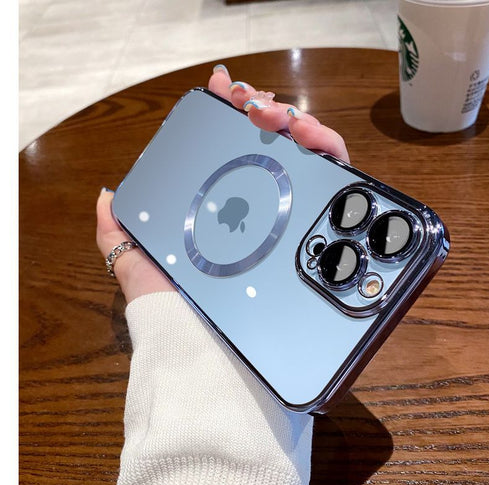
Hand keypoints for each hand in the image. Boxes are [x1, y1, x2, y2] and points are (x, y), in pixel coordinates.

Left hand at [96, 64, 349, 302]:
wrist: (205, 340)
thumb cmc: (171, 302)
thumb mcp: (135, 262)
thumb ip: (116, 232)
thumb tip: (107, 196)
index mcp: (221, 211)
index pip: (229, 151)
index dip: (227, 114)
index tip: (222, 88)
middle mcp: (257, 212)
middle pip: (271, 146)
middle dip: (265, 110)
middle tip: (253, 100)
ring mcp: (286, 218)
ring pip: (304, 155)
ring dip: (295, 121)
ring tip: (277, 112)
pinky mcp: (310, 229)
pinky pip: (331, 180)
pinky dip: (325, 148)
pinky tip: (307, 137)